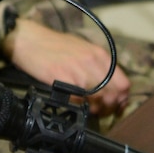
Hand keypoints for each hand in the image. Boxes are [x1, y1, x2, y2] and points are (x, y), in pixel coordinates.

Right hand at [4, 18, 130, 115]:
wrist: (29, 41)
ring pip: (99, 101)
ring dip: (96, 110)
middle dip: (110, 108)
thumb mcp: (83, 49)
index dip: (122, 99)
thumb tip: (108, 85)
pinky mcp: (63, 80)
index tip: (116, 106)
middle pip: (114, 95)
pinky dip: (80, 108)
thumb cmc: (53, 44)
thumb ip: (98, 66)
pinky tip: (75, 106)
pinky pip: (80, 102)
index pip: (124, 84)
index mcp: (100, 55)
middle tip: (102, 112)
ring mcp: (79, 72)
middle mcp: (93, 63)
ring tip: (88, 110)